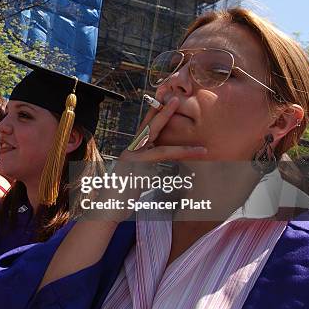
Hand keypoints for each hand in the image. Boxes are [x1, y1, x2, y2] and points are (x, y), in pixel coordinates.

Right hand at [86, 97, 206, 222]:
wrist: (106, 209)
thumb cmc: (121, 198)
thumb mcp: (138, 180)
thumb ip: (149, 171)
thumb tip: (163, 171)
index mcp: (132, 151)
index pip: (145, 129)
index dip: (154, 114)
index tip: (164, 101)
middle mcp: (130, 151)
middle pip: (149, 128)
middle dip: (164, 113)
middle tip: (177, 99)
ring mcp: (132, 159)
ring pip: (161, 147)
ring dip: (184, 149)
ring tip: (202, 149)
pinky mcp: (135, 169)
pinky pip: (161, 160)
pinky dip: (179, 159)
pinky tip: (192, 165)